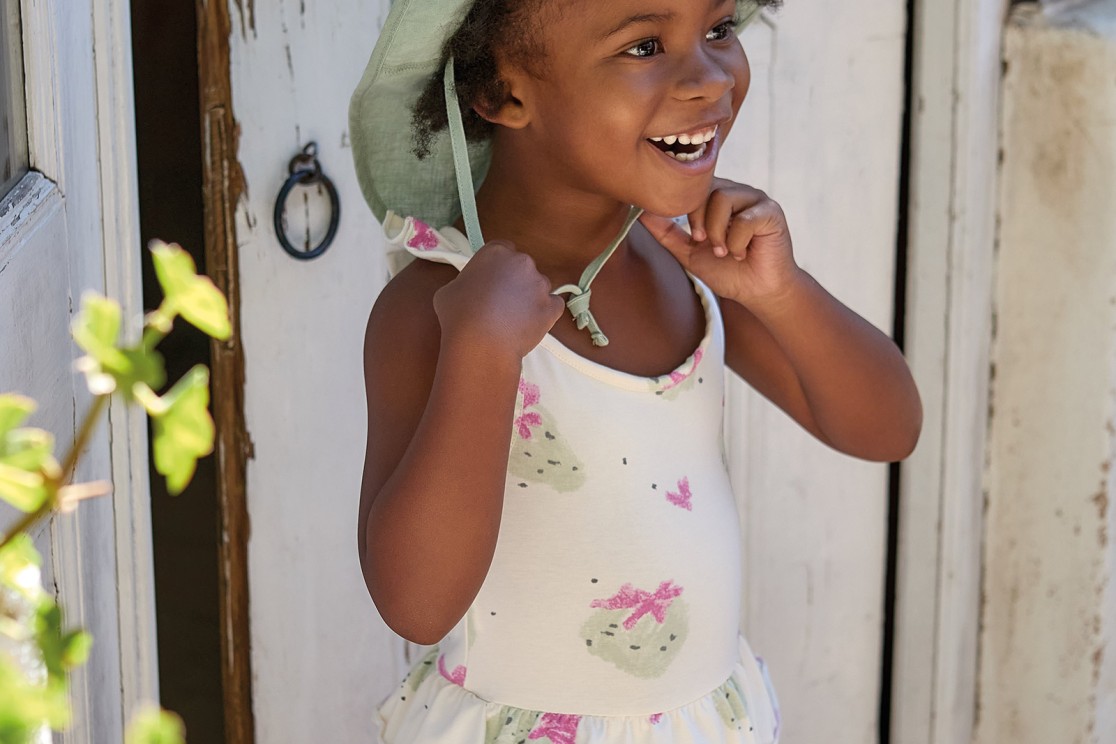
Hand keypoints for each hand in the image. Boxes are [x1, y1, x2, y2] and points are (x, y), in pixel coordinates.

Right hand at [433, 240, 564, 359]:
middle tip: (500, 302)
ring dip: (528, 298)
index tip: (493, 279)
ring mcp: (540, 284)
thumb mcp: (449, 289)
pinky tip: (529, 324)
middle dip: (514, 281)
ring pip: (538, 287)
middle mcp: (521, 262)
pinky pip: (553, 306)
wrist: (480, 344)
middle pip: (522, 267)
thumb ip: (466, 281)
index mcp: (496, 252)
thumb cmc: (458, 316)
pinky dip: (544, 313)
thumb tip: (471, 288)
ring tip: (512, 319)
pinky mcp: (552, 307)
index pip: (503, 249)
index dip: (498, 266)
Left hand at [640, 179, 803, 306]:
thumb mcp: (688, 251)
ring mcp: (755, 199)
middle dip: (698, 220)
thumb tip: (640, 212)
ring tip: (724, 251)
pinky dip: (736, 242)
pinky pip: (745, 218)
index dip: (685, 208)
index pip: (692, 186)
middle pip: (705, 187)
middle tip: (704, 243)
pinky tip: (742, 254)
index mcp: (717, 197)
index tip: (692, 237)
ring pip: (722, 198)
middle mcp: (736, 192)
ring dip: (717, 232)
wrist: (757, 292)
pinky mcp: (771, 212)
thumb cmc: (727, 271)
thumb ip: (666, 232)